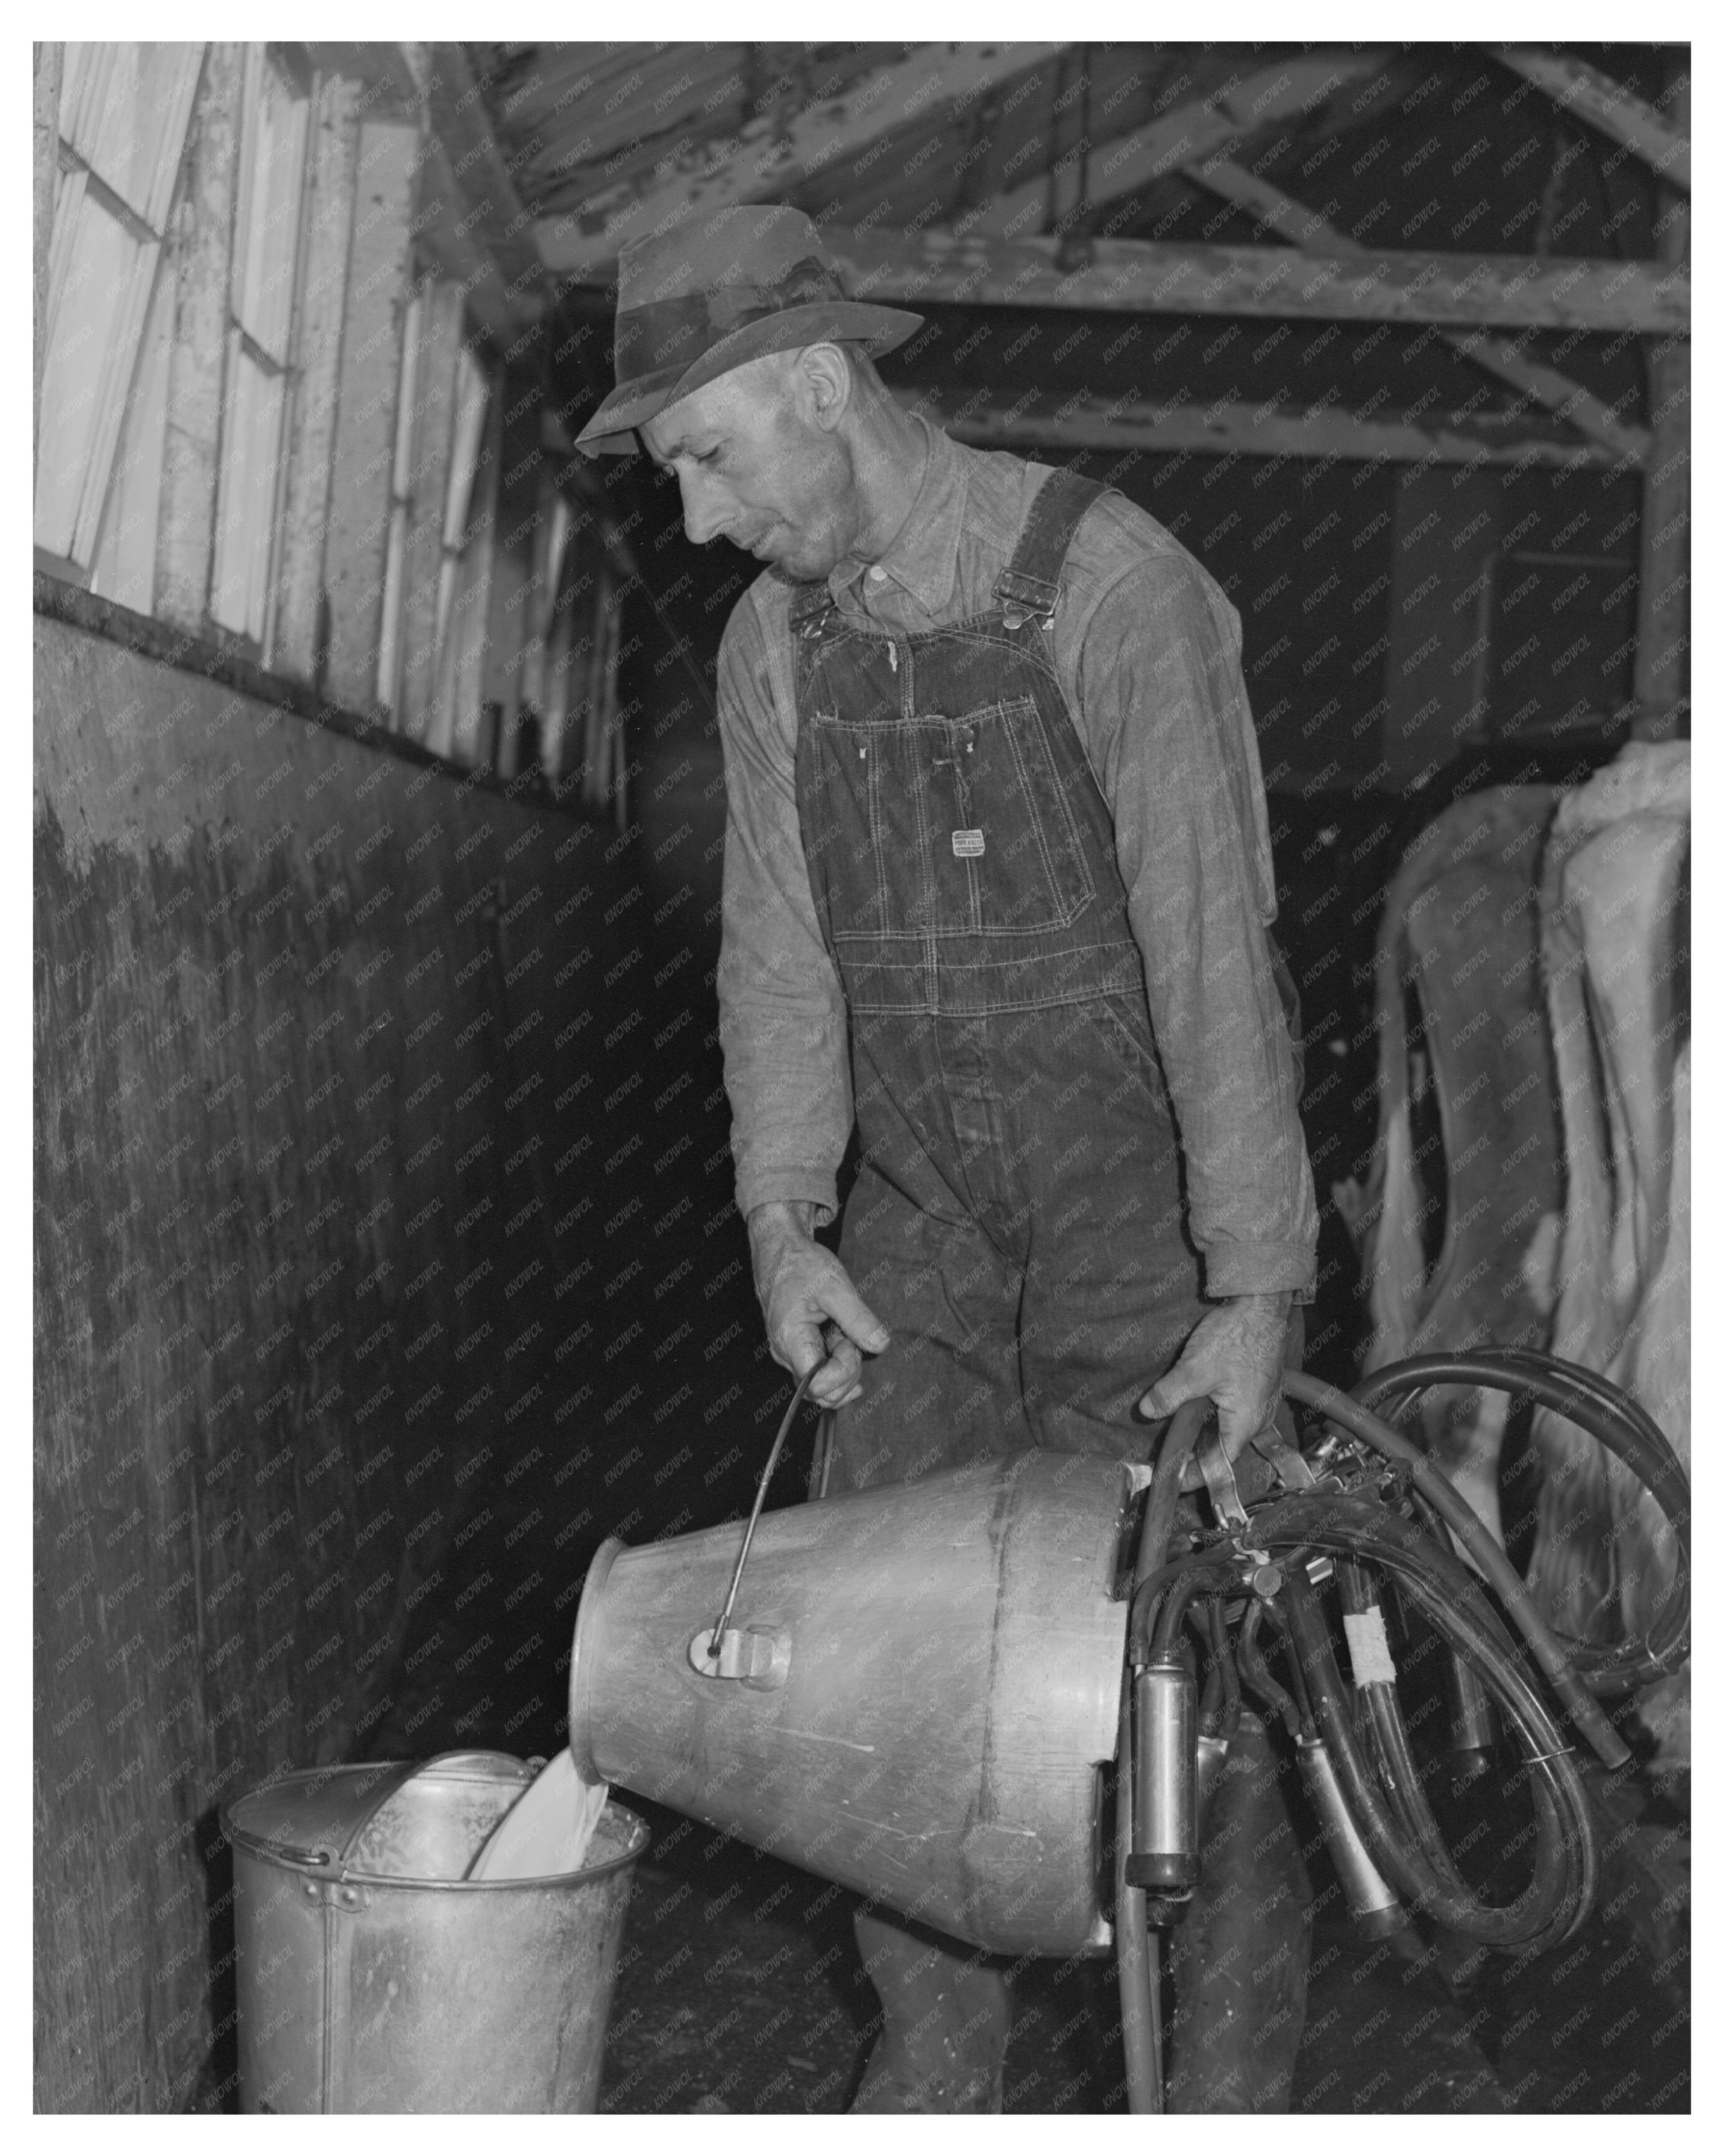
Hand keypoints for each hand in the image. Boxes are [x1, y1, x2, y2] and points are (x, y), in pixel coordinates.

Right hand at [746, 1200, 889, 1408]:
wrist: (781, 1251)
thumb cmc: (802, 1265)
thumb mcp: (835, 1286)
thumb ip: (858, 1319)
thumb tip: (880, 1345)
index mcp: (790, 1341)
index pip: (818, 1385)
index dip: (843, 1371)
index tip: (849, 1341)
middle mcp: (786, 1355)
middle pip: (822, 1393)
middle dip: (847, 1372)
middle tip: (851, 1338)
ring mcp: (790, 1354)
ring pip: (822, 1386)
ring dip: (843, 1368)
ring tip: (845, 1335)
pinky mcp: (797, 1350)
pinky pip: (819, 1374)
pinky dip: (838, 1366)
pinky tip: (847, 1346)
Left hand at [1138, 1292, 1292, 1465]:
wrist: (1261, 1306)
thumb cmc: (1236, 1337)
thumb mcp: (1195, 1369)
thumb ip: (1170, 1394)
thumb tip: (1148, 1411)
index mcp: (1245, 1423)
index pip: (1218, 1464)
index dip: (1194, 1475)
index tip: (1172, 1482)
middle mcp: (1257, 1419)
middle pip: (1223, 1447)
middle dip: (1197, 1453)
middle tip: (1170, 1456)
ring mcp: (1260, 1403)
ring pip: (1228, 1428)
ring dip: (1205, 1431)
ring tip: (1179, 1431)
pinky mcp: (1257, 1388)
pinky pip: (1234, 1411)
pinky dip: (1214, 1414)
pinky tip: (1197, 1405)